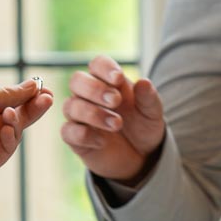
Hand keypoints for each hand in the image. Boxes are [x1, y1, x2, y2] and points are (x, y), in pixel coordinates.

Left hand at [0, 78, 53, 184]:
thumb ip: (7, 95)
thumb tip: (33, 85)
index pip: (7, 107)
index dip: (26, 100)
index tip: (45, 92)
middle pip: (11, 124)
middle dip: (29, 112)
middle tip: (47, 100)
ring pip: (8, 140)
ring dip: (15, 126)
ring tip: (14, 114)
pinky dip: (7, 143)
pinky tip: (7, 130)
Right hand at [61, 55, 165, 182]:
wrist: (140, 156)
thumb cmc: (142, 126)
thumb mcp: (152, 113)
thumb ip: (148, 98)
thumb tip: (144, 82)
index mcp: (108, 82)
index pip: (97, 64)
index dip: (104, 67)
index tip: (118, 78)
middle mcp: (89, 96)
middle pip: (76, 80)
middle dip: (94, 89)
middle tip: (116, 101)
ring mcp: (79, 116)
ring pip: (71, 106)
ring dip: (94, 113)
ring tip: (117, 124)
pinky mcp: (75, 138)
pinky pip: (68, 131)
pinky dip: (84, 135)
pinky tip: (102, 141)